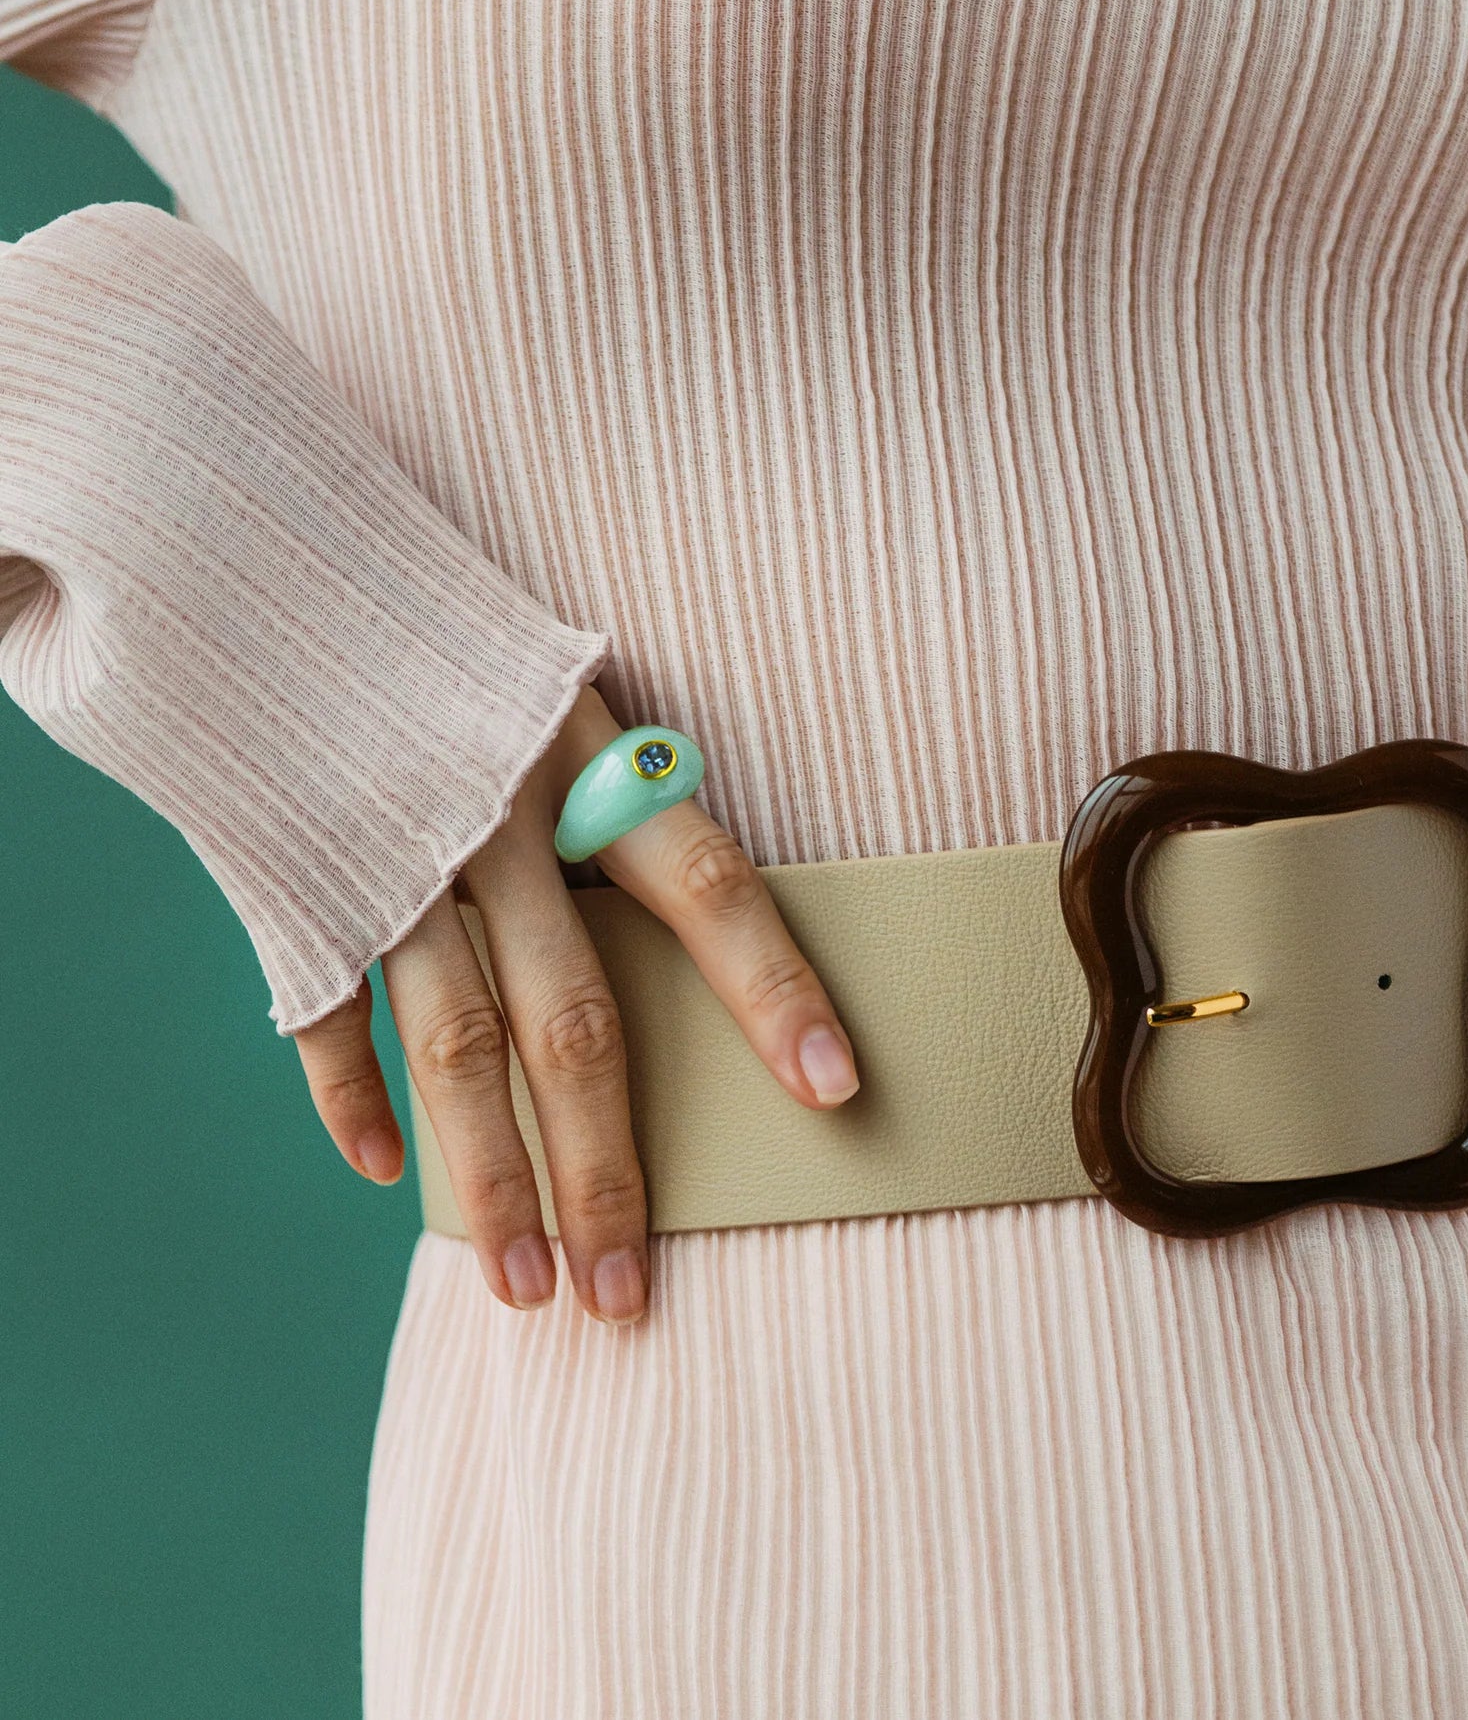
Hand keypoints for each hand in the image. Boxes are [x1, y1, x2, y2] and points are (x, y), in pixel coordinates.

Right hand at [289, 686, 859, 1323]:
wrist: (248, 550)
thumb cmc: (440, 623)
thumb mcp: (549, 673)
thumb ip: (614, 782)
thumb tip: (688, 907)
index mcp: (581, 753)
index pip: (708, 886)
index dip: (775, 991)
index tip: (837, 1093)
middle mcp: (494, 817)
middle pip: (577, 1017)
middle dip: (609, 1167)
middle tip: (632, 1297)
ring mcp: (389, 859)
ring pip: (455, 1048)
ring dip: (492, 1180)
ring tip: (527, 1288)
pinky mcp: (290, 884)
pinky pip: (324, 1019)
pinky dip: (349, 1101)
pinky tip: (386, 1177)